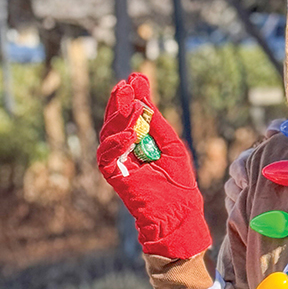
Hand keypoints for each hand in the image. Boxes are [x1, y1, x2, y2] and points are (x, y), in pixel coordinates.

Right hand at [97, 73, 210, 258]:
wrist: (178, 214)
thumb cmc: (178, 184)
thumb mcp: (172, 146)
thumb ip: (158, 122)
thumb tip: (145, 95)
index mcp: (139, 142)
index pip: (131, 114)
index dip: (133, 95)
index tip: (137, 75)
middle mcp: (125, 150)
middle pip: (117, 120)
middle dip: (122, 100)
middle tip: (128, 82)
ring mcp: (118, 163)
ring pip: (110, 133)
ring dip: (121, 116)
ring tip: (133, 102)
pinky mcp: (114, 176)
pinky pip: (107, 155)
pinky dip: (117, 142)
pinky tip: (129, 132)